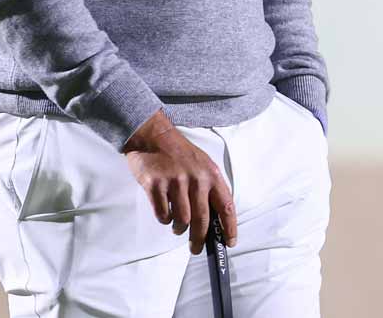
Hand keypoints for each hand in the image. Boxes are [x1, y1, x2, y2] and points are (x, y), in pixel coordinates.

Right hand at [122, 109, 236, 254]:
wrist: (152, 135)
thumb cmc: (179, 153)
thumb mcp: (202, 165)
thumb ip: (209, 189)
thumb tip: (214, 221)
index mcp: (211, 174)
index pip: (226, 206)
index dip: (230, 228)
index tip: (229, 243)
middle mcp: (196, 179)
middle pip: (202, 220)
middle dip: (199, 240)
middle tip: (195, 248)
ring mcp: (175, 182)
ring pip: (182, 220)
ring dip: (179, 228)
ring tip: (177, 226)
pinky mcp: (155, 185)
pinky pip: (163, 214)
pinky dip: (164, 219)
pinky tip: (164, 212)